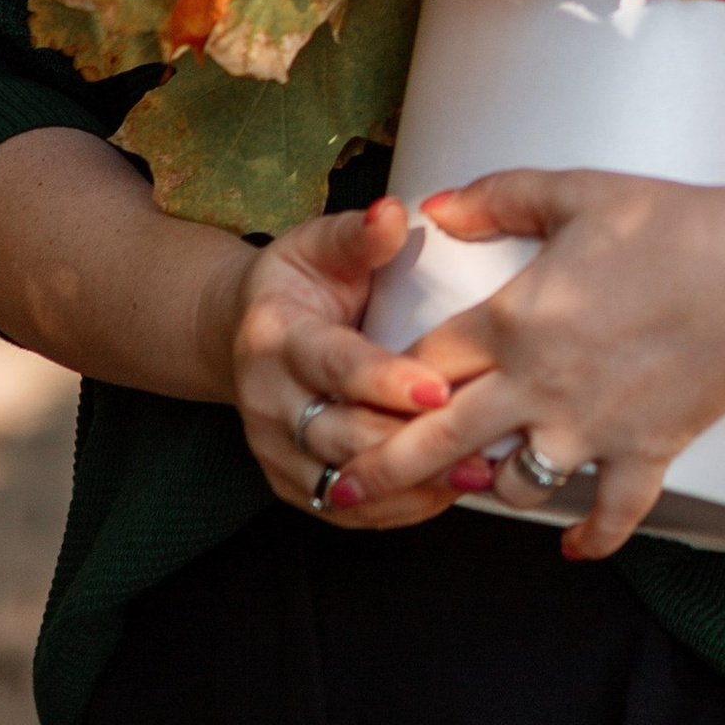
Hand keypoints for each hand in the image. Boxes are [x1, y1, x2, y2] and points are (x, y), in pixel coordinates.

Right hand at [227, 202, 495, 531]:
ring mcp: (274, 449)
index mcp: (274, 337)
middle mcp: (266, 400)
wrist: (245, 331)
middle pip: (339, 434)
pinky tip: (447, 491)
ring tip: (477, 472)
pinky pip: (344, 511)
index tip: (440, 390)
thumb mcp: (321, 244)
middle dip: (409, 442)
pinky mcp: (289, 484)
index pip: (332, 365)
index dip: (385, 381)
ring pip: (343, 483)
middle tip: (480, 440)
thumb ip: (359, 235)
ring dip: (411, 484)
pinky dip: (396, 508)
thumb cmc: (299, 282)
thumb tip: (394, 214)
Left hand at [340, 168, 724, 557]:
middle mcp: (539, 386)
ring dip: (490, 489)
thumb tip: (435, 207)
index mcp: (513, 322)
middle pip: (438, 443)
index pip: (421, 365)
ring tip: (476, 488)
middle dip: (383, 469)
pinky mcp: (644, 453)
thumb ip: (498, 198)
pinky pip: (612, 514)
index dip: (383, 380)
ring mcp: (591, 429)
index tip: (358, 391)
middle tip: (341, 489)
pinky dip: (593, 537)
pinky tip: (575, 548)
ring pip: (515, 486)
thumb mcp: (575, 192)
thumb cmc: (671, 224)